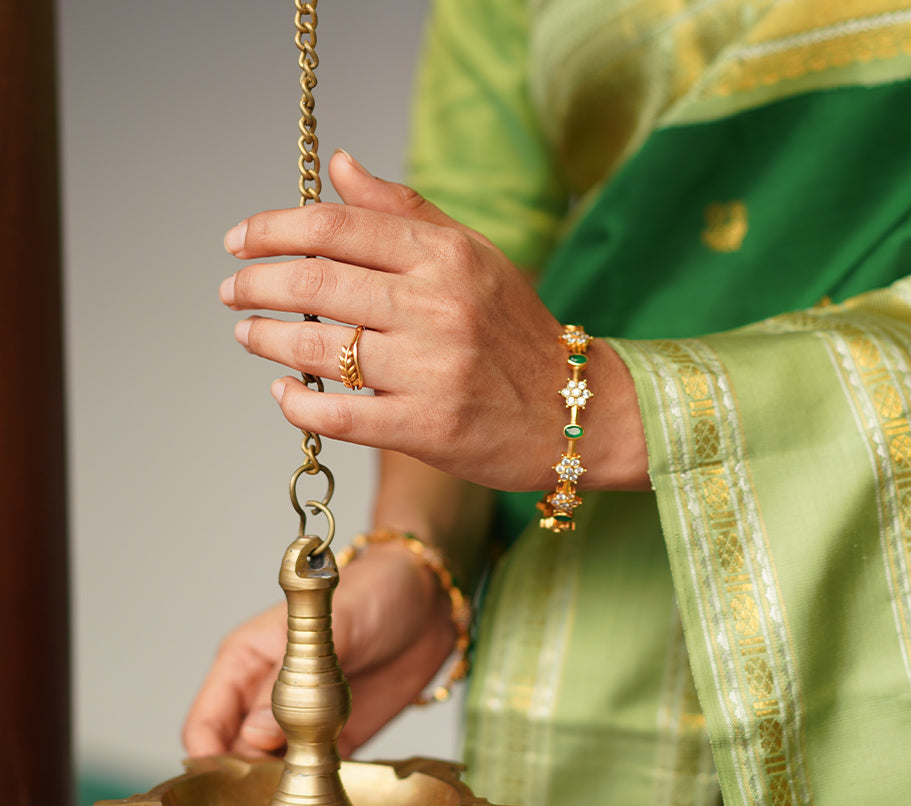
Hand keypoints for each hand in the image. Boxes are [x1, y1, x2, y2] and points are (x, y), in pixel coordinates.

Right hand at [182, 541, 455, 759]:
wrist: (429, 603)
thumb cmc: (375, 592)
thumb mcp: (338, 624)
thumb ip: (296, 673)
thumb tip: (256, 733)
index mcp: (244, 661)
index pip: (205, 724)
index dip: (209, 758)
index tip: (235, 780)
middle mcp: (261, 697)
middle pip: (232, 758)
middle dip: (248, 781)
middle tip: (281, 783)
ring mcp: (296, 720)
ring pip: (268, 773)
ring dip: (281, 786)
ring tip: (310, 776)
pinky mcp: (333, 739)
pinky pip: (311, 774)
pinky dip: (316, 785)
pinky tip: (333, 781)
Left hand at [220, 150, 647, 492]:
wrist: (572, 411)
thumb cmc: (518, 332)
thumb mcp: (475, 256)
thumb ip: (407, 210)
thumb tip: (342, 167)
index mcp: (447, 256)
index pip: (337, 227)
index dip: (274, 229)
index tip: (240, 241)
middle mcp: (438, 307)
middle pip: (317, 284)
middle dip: (255, 284)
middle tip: (233, 291)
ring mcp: (432, 370)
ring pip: (320, 349)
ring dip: (267, 340)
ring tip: (248, 335)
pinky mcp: (427, 427)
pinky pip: (339, 414)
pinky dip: (298, 404)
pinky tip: (283, 392)